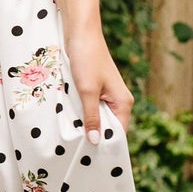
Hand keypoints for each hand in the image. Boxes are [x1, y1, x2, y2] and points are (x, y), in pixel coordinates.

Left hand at [65, 25, 133, 142]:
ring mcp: (107, 94)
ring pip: (97, 117)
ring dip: (86, 124)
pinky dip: (81, 112)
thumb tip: (95, 141)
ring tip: (71, 138)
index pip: (119, 133)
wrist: (80, 32)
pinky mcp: (95, 88)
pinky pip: (90, 106)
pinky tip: (69, 119)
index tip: (90, 159)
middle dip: (94, 136)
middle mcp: (118, 100)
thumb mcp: (87, 91)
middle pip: (108, 127)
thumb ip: (91, 116)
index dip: (106, 145)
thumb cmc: (86, 58)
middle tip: (76, 151)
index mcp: (123, 102)